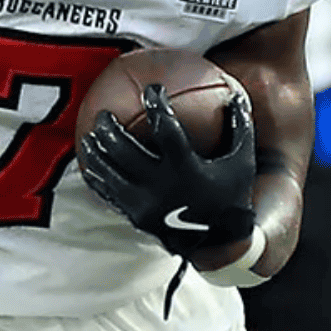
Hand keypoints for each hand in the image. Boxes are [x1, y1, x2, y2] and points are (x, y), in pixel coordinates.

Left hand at [78, 84, 256, 259]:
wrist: (219, 241)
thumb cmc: (231, 194)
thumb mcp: (242, 161)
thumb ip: (239, 127)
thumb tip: (235, 93)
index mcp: (187, 171)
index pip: (166, 130)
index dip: (157, 106)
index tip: (151, 89)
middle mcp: (162, 187)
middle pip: (125, 150)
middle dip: (110, 128)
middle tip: (104, 115)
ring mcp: (145, 204)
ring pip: (109, 172)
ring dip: (95, 152)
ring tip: (88, 135)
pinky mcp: (135, 216)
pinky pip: (108, 193)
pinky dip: (96, 177)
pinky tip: (90, 163)